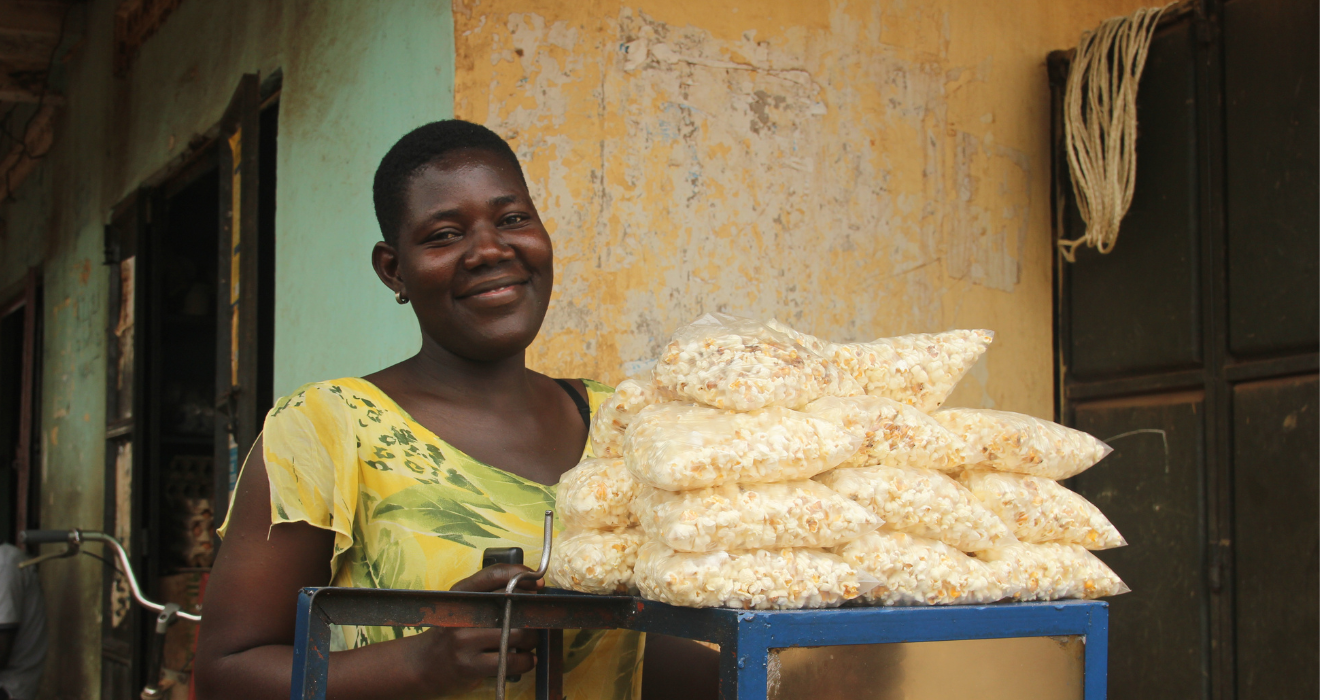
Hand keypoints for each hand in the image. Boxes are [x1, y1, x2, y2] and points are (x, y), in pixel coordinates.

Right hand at [406, 564, 543, 694]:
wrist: (425, 664)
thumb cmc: (453, 631)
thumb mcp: (464, 606)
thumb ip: (490, 594)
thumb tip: (534, 587)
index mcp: (460, 594)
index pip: (493, 574)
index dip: (520, 574)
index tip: (537, 582)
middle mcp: (461, 615)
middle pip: (512, 606)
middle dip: (532, 614)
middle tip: (535, 620)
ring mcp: (463, 641)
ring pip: (517, 634)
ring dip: (532, 639)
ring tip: (529, 641)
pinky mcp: (469, 666)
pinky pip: (510, 661)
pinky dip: (526, 660)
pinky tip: (527, 658)